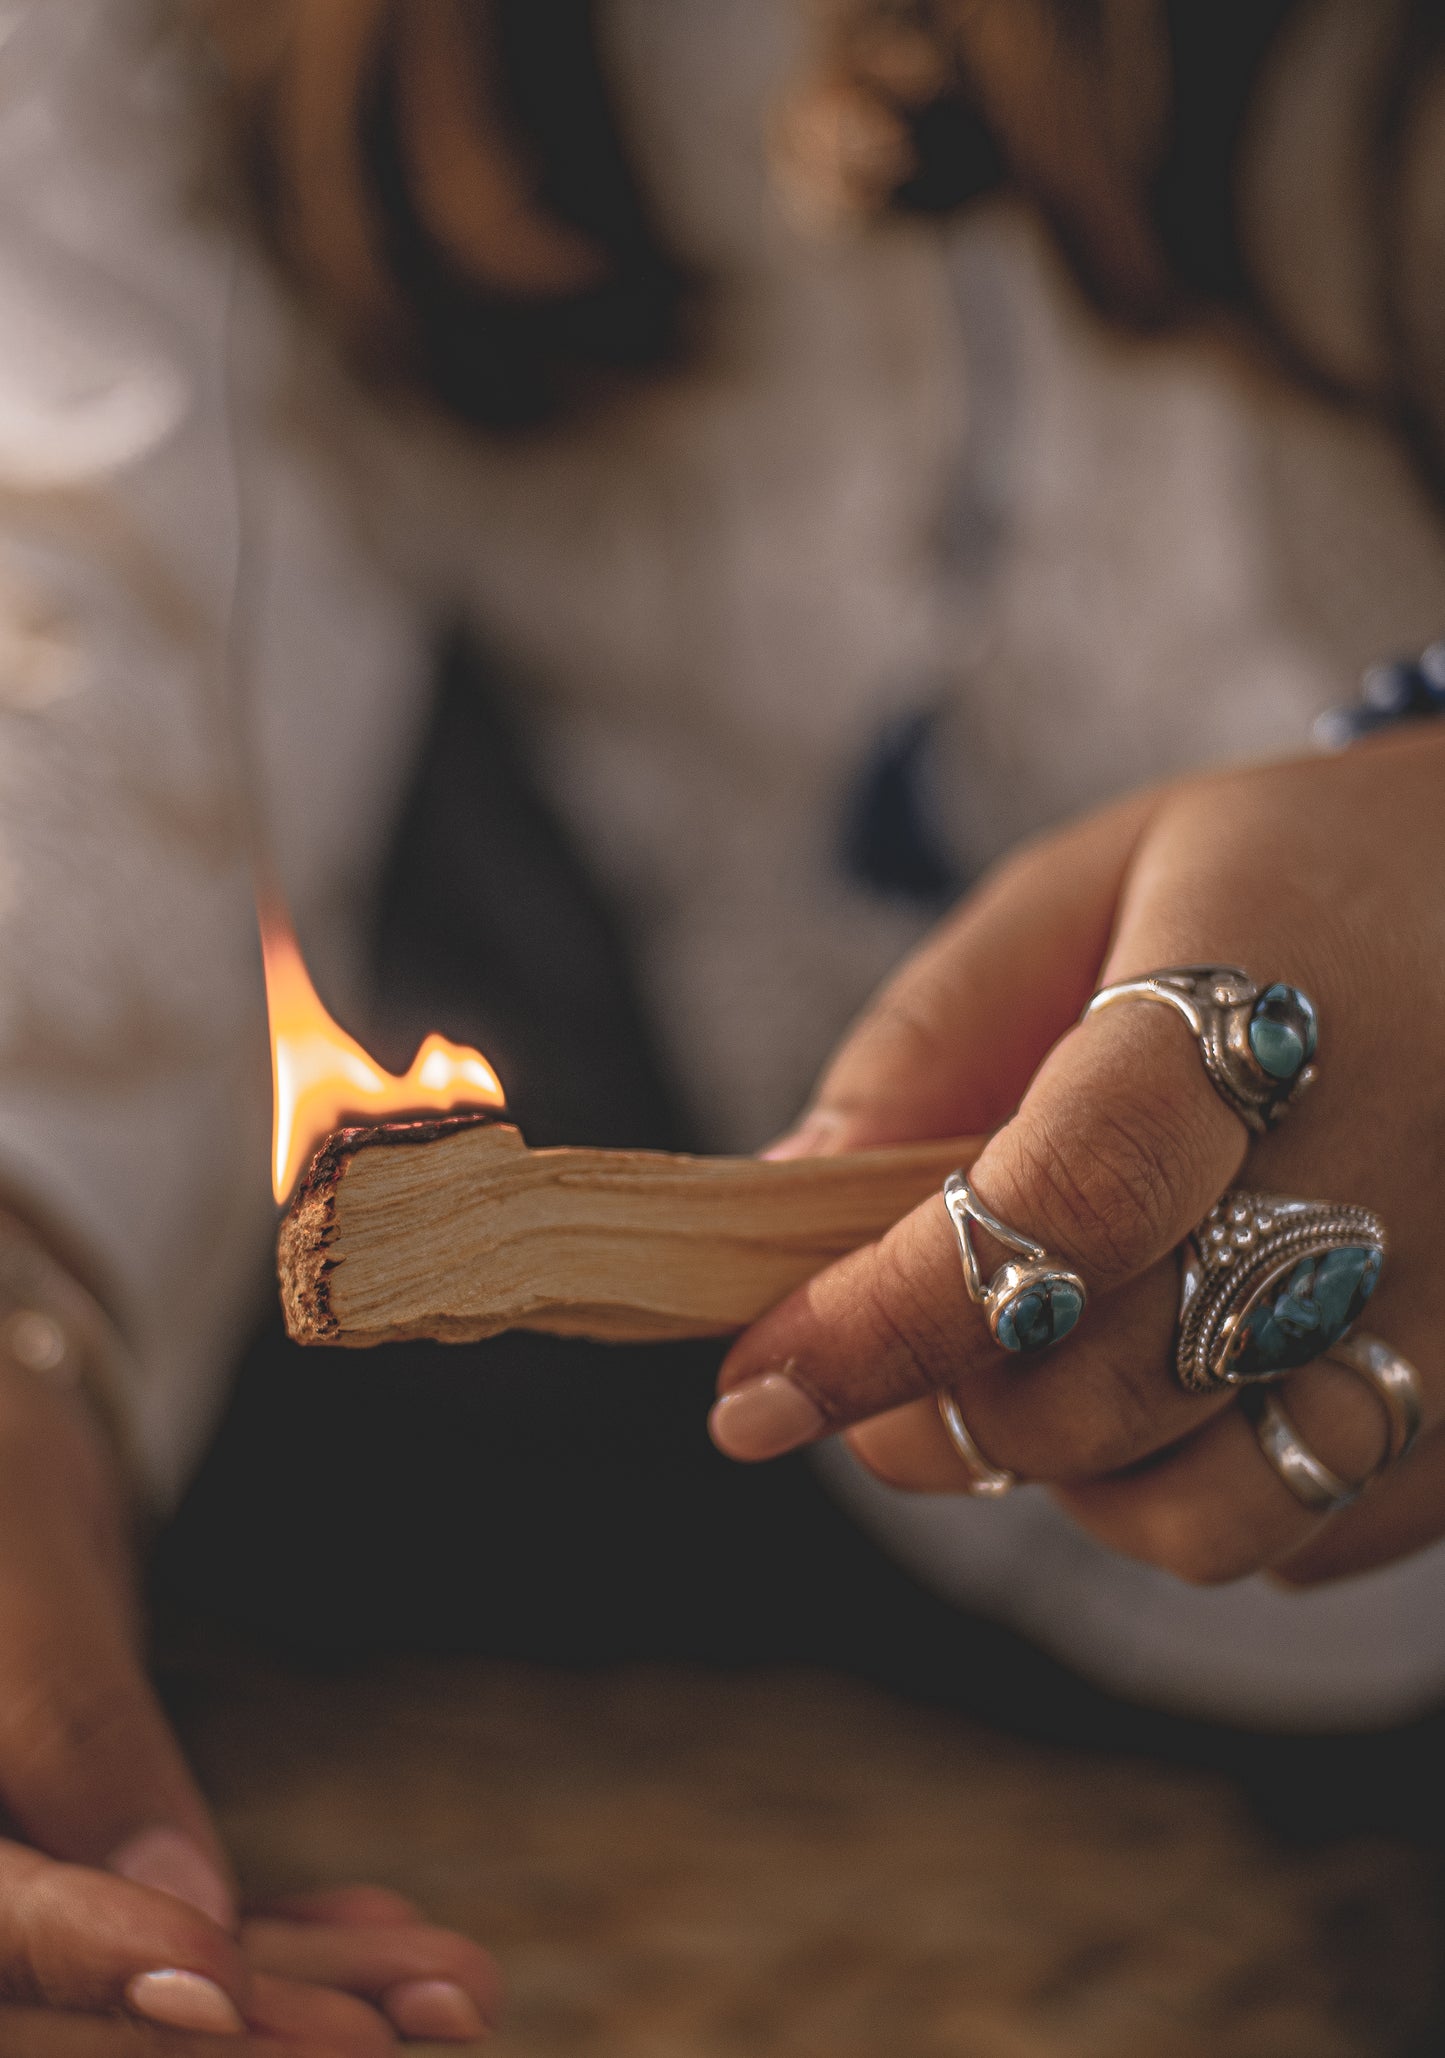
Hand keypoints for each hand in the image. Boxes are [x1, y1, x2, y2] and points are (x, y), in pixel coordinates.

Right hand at [0, 1356, 498, 2049]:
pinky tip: (388, 1936)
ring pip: (144, 1964)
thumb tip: (181, 1911)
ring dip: (297, 1983)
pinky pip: (168, 1919)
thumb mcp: (23, 1576)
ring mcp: (11, 1879)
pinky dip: (273, 1932)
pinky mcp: (67, 1856)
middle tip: (404, 2019)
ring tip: (455, 1988)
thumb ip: (70, 1732)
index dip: (89, 1965)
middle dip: (243, 2012)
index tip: (216, 1988)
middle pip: (67, 1992)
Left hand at [710, 728, 1444, 1587]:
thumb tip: (785, 1193)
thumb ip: (933, 1032)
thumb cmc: (1285, 883)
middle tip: (880, 1351)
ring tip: (1058, 1351)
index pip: (1064, 1202)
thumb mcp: (1096, 881)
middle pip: (1098, 1389)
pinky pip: (1301, 1541)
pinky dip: (1196, 1493)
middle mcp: (1389, 1170)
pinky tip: (1191, 1369)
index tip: (754, 1389)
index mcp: (1267, 999)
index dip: (888, 1316)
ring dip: (1065, 1475)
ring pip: (1199, 1517)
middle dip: (936, 1407)